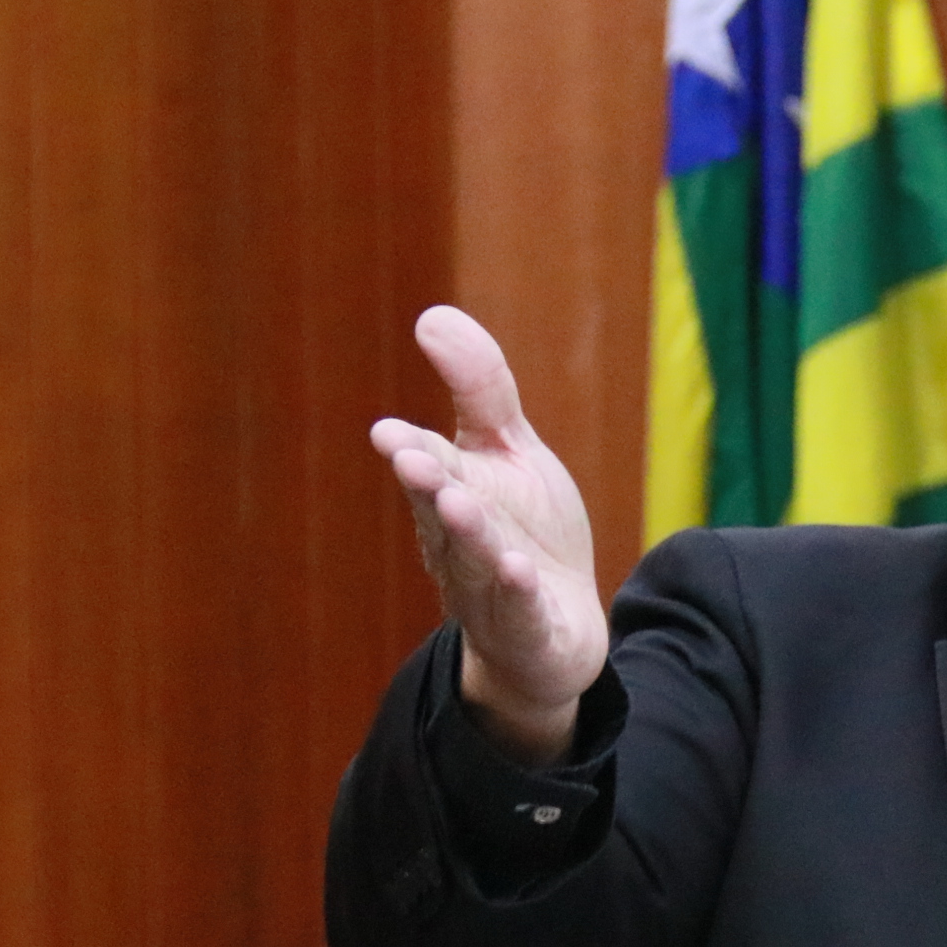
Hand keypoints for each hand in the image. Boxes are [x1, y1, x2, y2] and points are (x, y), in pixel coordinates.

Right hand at [370, 305, 608, 765]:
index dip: (412, 450)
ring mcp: (491, 591)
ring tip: (459, 504)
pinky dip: (517, 594)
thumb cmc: (523, 531)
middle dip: (427, 486)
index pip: (431, 467)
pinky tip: (518, 571)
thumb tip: (431, 315)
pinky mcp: (529, 629)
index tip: (390, 433)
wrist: (556, 630)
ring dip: (468, 534)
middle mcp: (460, 545)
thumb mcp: (510, 451)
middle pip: (443, 514)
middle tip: (411, 457)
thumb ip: (480, 389)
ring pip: (474, 562)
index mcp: (452, 496)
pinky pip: (520, 613)